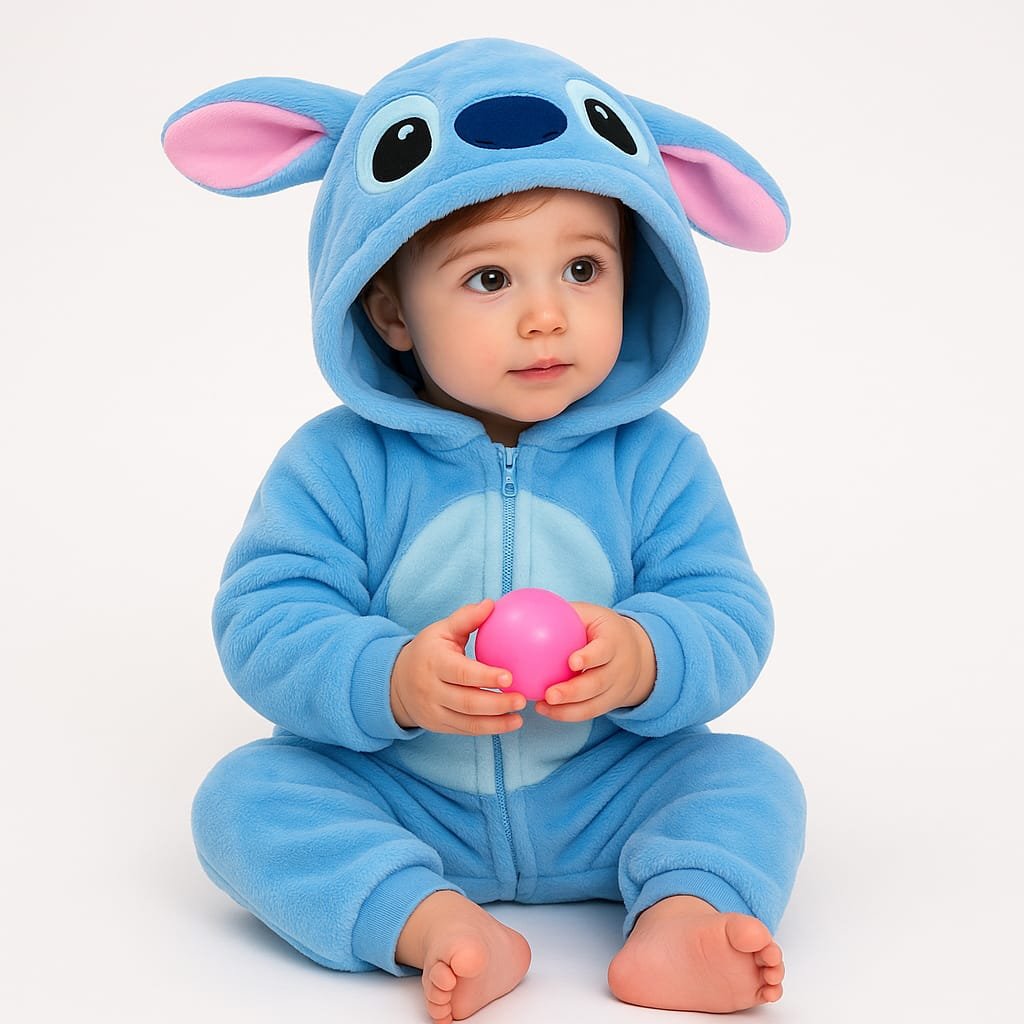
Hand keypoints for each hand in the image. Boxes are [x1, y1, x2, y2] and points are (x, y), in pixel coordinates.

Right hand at [390, 599, 526, 734]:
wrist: (396, 682)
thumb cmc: (428, 651)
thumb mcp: (441, 631)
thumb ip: (466, 618)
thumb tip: (491, 604)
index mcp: (434, 663)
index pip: (461, 673)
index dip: (485, 676)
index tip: (510, 676)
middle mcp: (431, 690)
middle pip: (467, 702)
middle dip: (496, 704)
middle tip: (521, 699)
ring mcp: (433, 711)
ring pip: (467, 722)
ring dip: (496, 722)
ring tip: (519, 717)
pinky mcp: (438, 726)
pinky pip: (465, 730)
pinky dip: (488, 729)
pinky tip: (508, 723)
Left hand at [534, 602, 655, 722]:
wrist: (638, 652)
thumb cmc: (602, 629)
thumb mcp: (591, 615)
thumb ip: (566, 613)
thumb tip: (528, 609)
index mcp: (615, 641)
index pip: (604, 650)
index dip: (590, 657)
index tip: (572, 662)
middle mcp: (619, 668)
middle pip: (598, 683)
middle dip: (574, 691)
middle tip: (549, 695)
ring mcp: (617, 689)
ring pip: (594, 704)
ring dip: (567, 709)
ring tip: (542, 707)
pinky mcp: (611, 703)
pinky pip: (589, 713)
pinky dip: (567, 714)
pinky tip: (545, 710)